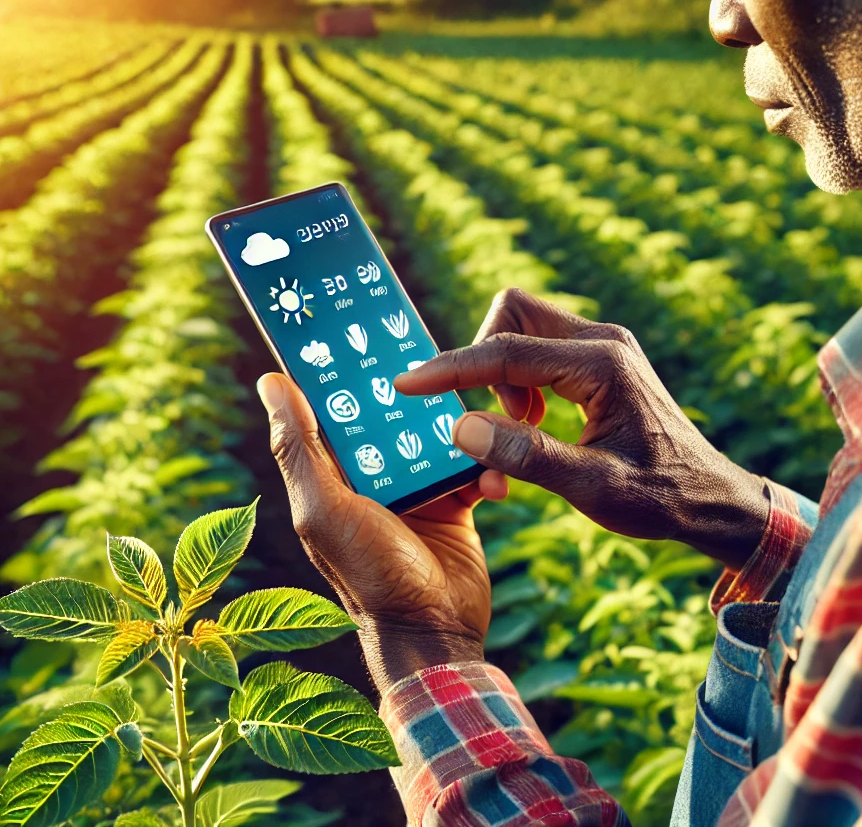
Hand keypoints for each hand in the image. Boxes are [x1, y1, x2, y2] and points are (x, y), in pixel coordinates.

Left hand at [257, 373, 490, 691]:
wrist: (434, 633)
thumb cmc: (368, 574)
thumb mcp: (324, 508)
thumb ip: (299, 447)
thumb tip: (270, 380)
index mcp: (333, 472)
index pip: (334, 406)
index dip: (341, 368)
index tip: (356, 324)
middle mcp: (373, 475)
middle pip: (392, 413)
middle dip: (411, 389)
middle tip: (436, 354)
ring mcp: (417, 487)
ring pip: (437, 433)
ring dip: (457, 427)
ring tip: (476, 417)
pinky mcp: (456, 502)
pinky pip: (472, 466)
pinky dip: (485, 469)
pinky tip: (493, 482)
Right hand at [394, 289, 768, 570]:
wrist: (712, 498)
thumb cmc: (660, 497)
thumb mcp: (593, 487)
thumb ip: (527, 456)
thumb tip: (461, 428)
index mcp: (602, 364)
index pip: (506, 351)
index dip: (451, 369)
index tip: (407, 384)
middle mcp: (603, 340)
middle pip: (513, 311)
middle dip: (483, 358)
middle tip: (496, 418)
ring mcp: (603, 345)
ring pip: (522, 327)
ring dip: (502, 372)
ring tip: (520, 429)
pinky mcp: (600, 359)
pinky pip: (539, 349)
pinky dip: (520, 379)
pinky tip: (534, 424)